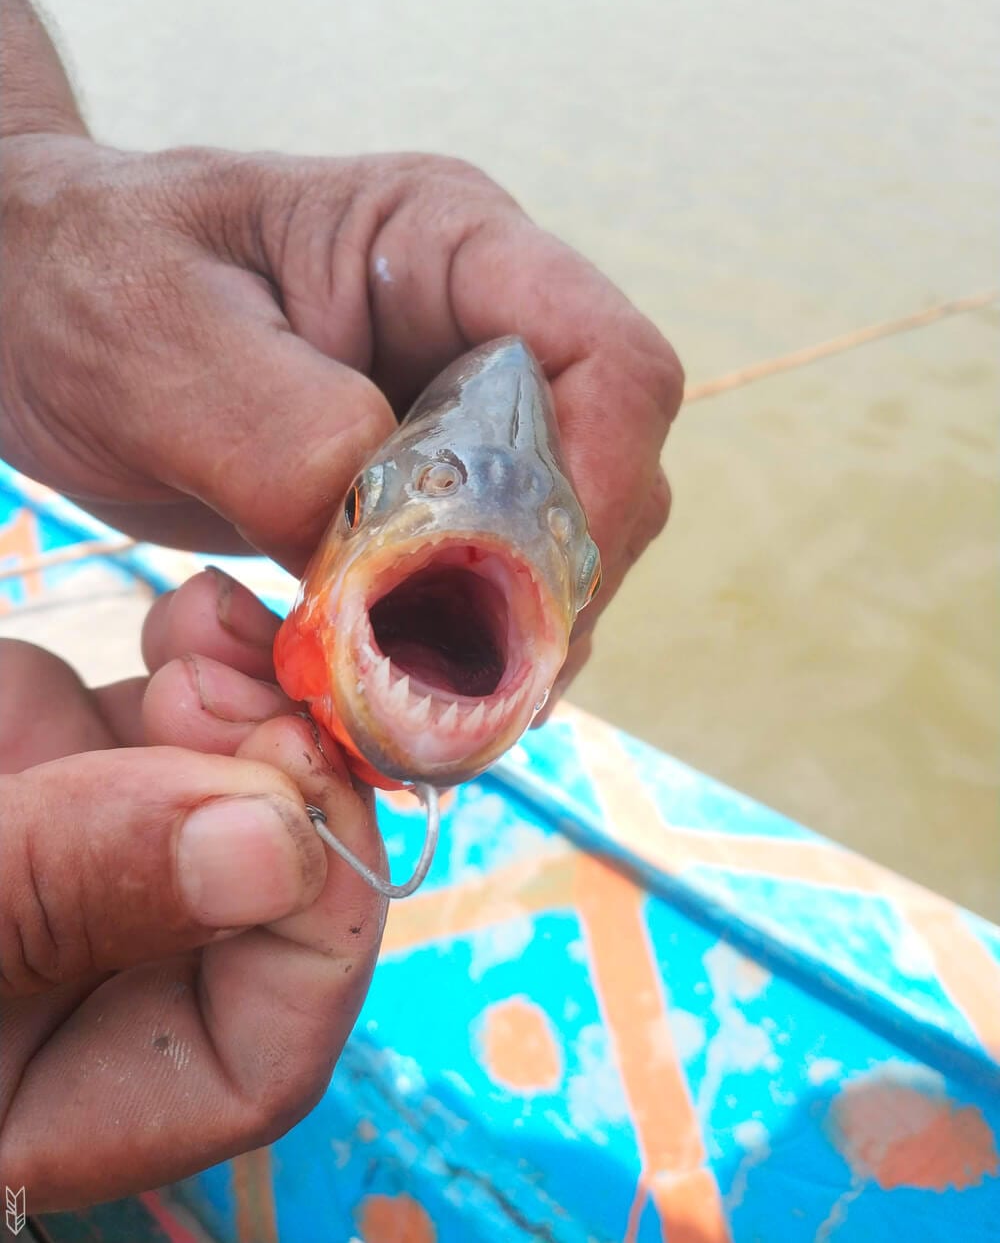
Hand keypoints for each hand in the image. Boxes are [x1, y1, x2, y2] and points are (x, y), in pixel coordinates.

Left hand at [0, 131, 681, 705]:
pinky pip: (482, 584)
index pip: (613, 361)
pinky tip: (387, 687)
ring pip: (557, 546)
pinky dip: (452, 652)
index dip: (606, 486)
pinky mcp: (417, 492)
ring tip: (418, 707)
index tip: (531, 599)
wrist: (34, 309)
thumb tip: (401, 563)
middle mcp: (479, 332)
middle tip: (468, 690)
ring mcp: (454, 416)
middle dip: (553, 592)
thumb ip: (288, 439)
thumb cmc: (83, 281)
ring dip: (506, 641)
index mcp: (449, 248)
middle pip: (605, 474)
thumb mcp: (157, 341)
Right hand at [0, 570, 385, 1209]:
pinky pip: (182, 703)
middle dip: (289, 777)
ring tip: (211, 640)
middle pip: (281, 893)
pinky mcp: (66, 759)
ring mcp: (94, 856)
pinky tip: (195, 614)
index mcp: (71, 1098)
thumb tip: (270, 847)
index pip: (267, 1048)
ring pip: (245, 779)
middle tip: (257, 692)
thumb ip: (65, 895)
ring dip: (258, 697)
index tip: (290, 787)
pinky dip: (206, 649)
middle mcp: (105, 977)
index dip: (312, 917)